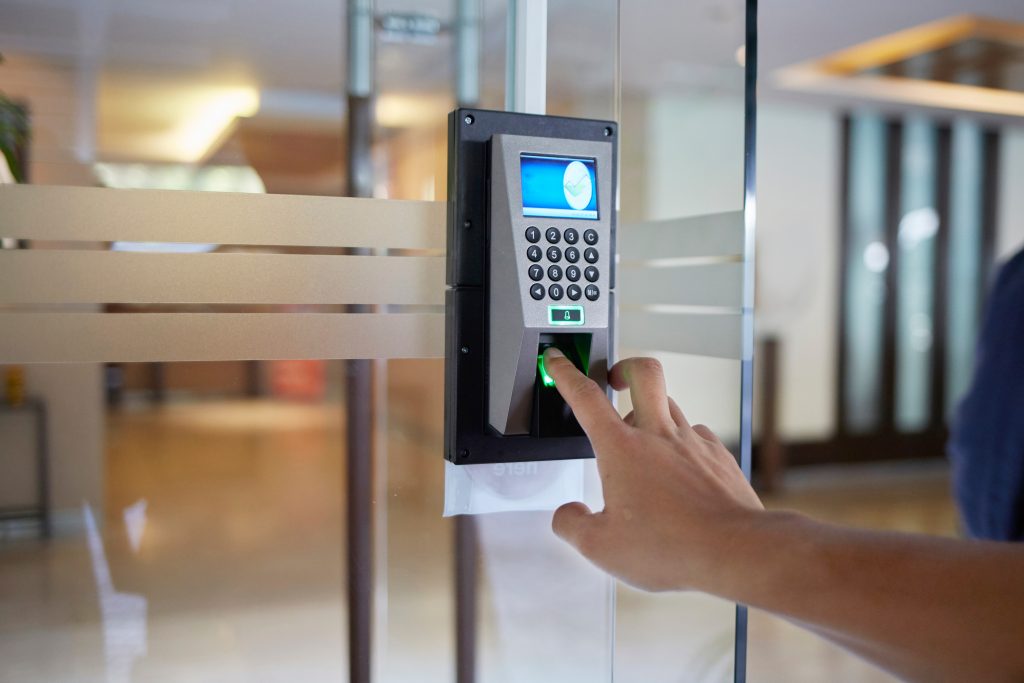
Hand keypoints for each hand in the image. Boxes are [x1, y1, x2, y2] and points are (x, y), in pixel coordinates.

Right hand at [544, 349, 763, 591]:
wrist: (735, 549)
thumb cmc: (671, 546)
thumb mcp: (600, 547)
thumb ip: (572, 525)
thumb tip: (567, 514)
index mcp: (622, 449)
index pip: (586, 397)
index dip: (566, 373)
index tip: (557, 360)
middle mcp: (658, 436)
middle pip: (643, 374)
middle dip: (624, 367)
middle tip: (615, 378)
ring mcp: (692, 442)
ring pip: (670, 404)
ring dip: (652, 410)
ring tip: (643, 439)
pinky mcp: (718, 456)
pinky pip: (696, 434)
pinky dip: (682, 441)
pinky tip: (679, 467)